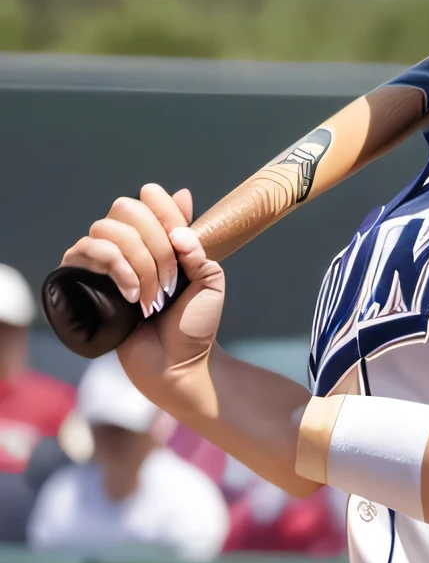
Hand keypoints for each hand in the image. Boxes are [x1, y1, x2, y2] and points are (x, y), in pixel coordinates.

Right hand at [60, 184, 225, 406]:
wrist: (177, 365)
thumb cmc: (195, 326)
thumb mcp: (211, 281)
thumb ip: (199, 244)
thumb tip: (181, 201)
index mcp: (159, 238)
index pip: (150, 198)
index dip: (166, 211)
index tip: (182, 240)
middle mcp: (130, 243)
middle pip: (126, 207)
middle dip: (154, 242)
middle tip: (171, 280)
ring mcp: (105, 261)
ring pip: (107, 229)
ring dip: (139, 262)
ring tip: (153, 297)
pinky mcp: (83, 280)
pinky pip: (87, 250)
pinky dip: (116, 268)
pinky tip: (132, 296)